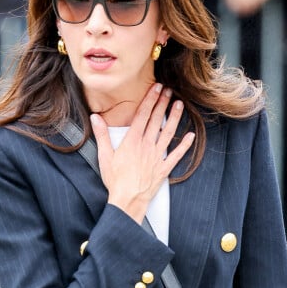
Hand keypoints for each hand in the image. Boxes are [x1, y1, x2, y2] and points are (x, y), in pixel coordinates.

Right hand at [90, 83, 194, 224]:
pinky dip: (185, 145)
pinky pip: (177, 155)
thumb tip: (95, 117)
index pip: (143, 115)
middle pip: (156, 120)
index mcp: (133, 141)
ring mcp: (157, 156)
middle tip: (169, 90)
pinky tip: (191, 136)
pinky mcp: (164, 168)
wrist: (127, 199)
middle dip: (163, 103)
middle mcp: (147, 145)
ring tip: (179, 105)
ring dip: (175, 118)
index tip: (156, 88)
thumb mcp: (105, 156)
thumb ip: (102, 135)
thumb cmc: (115, 180)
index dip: (150, 99)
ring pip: (168, 133)